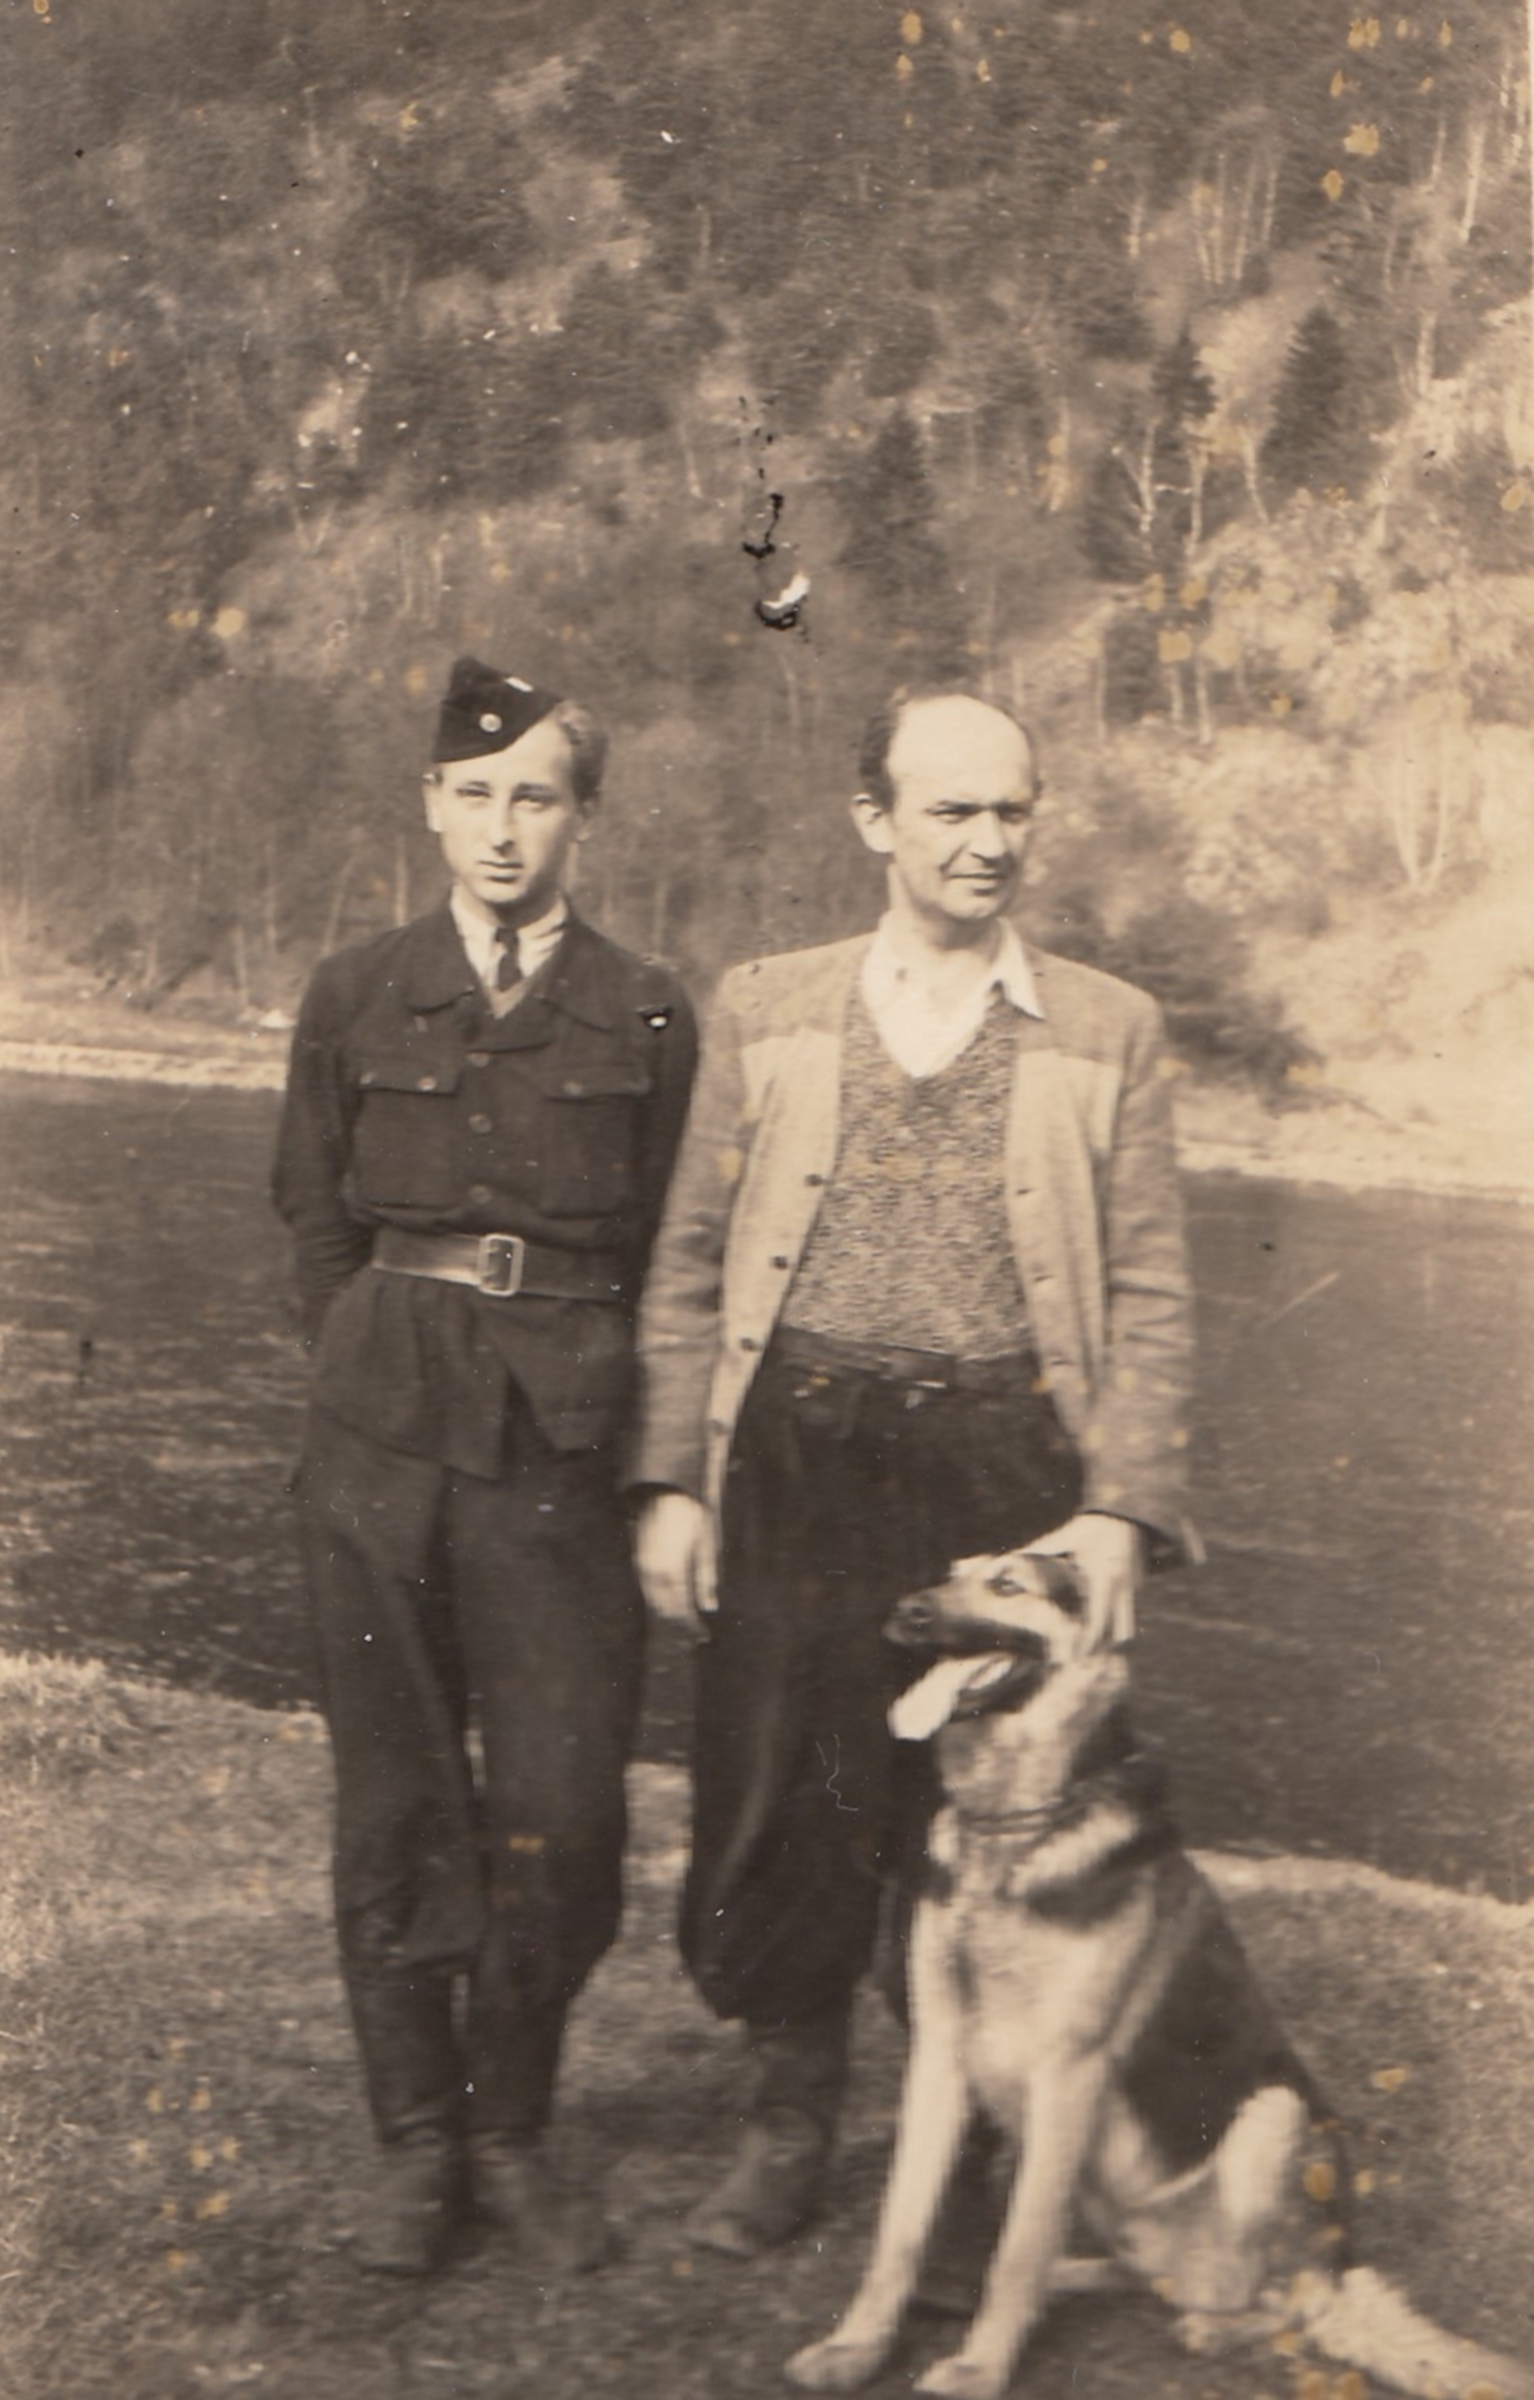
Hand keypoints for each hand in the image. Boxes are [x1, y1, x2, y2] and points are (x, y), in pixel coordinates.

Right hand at [633, 1490, 717, 1635]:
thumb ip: (706, 1577)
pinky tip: (668, 1601)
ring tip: (683, 1621)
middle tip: (694, 1633)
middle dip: (679, 1621)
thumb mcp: (706, 1544)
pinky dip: (657, 1597)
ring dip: (668, 1611)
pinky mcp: (638, 1557)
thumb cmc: (691, 1515)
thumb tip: (710, 1606)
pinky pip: (646, 1586)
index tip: (701, 1635)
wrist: (665, 1491)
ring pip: (652, 1598)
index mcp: (672, 1568)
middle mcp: (653, 1570)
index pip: (680, 1606)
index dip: (690, 1624)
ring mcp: (642, 1564)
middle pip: (664, 1606)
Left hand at [1026, 1512, 1143, 1650]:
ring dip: (1111, 1639)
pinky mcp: (1139, 1588)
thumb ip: (1035, 1550)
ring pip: (1128, 1628)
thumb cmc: (1089, 1526)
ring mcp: (1135, 1589)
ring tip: (1091, 1651)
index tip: (1073, 1659)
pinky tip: (1102, 1633)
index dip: (1086, 1644)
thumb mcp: (1062, 1538)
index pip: (1097, 1622)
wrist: (1125, 1512)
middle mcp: (1123, 1587)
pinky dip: (1116, 1626)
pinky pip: (1130, 1616)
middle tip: (1081, 1662)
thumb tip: (1005, 1558)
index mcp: (1103, 1577)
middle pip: (1120, 1634)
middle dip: (1102, 1649)